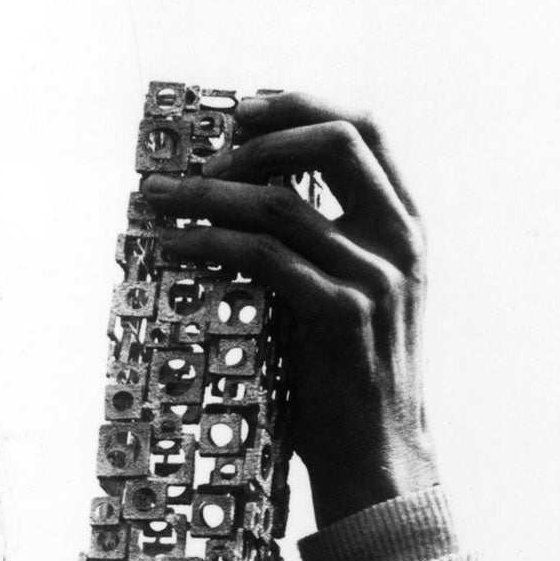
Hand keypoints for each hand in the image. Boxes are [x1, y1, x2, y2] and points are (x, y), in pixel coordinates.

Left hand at [143, 92, 436, 528]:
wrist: (378, 454)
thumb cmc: (344, 379)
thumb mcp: (344, 295)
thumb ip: (317, 246)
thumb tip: (241, 204)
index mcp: (405, 225)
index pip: (367, 130)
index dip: (303, 106)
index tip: (243, 112)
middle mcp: (399, 240)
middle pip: (339, 140)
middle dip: (262, 135)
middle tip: (199, 157)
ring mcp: (374, 276)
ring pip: (282, 201)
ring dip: (207, 193)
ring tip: (155, 199)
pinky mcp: (340, 316)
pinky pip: (264, 258)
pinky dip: (209, 244)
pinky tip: (172, 248)